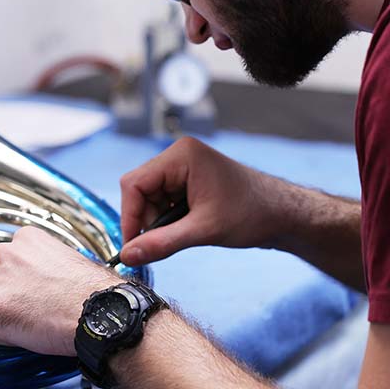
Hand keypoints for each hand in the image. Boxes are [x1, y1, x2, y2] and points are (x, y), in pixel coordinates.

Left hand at [0, 226, 119, 355]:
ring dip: (8, 312)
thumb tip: (45, 276)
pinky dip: (6, 335)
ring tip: (35, 319)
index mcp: (27, 237)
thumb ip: (46, 262)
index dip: (25, 278)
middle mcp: (6, 252)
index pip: (12, 259)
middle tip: (35, 305)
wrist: (93, 310)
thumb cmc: (88, 288)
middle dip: (12, 292)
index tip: (36, 287)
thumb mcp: (67, 258)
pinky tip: (29, 331)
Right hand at [120, 137, 281, 265]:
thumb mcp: (203, 230)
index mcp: (181, 155)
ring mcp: (184, 167)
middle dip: (145, 220)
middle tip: (153, 249)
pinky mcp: (190, 180)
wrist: (283, 214)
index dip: (130, 216)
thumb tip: (128, 256)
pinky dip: (167, 219)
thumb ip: (162, 243)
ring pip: (151, 197)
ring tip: (177, 239)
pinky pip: (164, 199)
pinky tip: (183, 231)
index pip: (135, 183)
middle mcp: (179, 156)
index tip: (132, 248)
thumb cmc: (251, 213)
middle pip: (140, 190)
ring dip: (157, 222)